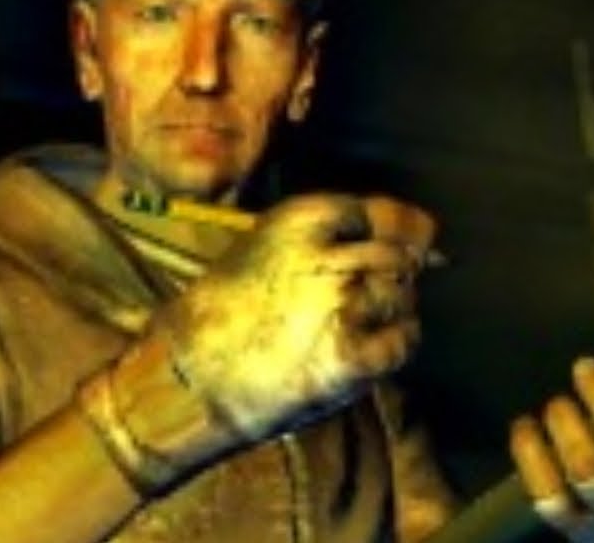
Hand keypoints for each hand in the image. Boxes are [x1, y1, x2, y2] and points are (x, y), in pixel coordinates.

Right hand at [156, 193, 435, 440]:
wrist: (188, 378)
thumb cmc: (220, 314)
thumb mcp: (261, 249)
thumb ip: (318, 239)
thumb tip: (396, 236)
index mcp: (301, 219)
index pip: (371, 215)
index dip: (373, 238)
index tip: (362, 257)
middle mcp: (329, 256)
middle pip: (395, 256)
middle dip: (390, 276)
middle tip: (362, 300)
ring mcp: (344, 306)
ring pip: (403, 297)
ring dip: (393, 310)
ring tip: (357, 327)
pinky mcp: (354, 356)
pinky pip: (405, 340)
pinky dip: (397, 345)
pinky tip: (370, 351)